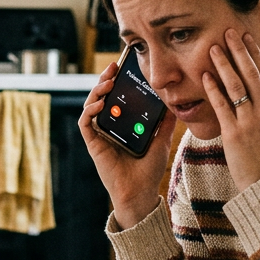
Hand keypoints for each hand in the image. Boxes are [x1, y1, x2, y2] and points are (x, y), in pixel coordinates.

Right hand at [78, 62, 178, 228]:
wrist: (140, 192)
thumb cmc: (148, 170)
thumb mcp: (161, 140)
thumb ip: (164, 122)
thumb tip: (173, 102)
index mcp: (122, 124)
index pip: (117, 97)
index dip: (117, 80)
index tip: (124, 67)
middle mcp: (109, 127)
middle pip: (102, 97)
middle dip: (105, 79)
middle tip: (113, 67)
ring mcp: (100, 135)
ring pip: (90, 106)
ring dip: (97, 91)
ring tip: (108, 82)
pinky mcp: (93, 144)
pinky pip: (85, 123)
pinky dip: (90, 111)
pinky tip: (100, 103)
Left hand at [204, 30, 259, 192]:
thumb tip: (259, 90)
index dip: (255, 53)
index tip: (247, 38)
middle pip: (251, 73)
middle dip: (239, 50)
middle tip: (228, 32)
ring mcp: (251, 120)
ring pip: (236, 85)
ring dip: (223, 63)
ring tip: (213, 48)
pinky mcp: (234, 132)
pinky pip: (221, 105)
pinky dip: (213, 88)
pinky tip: (205, 75)